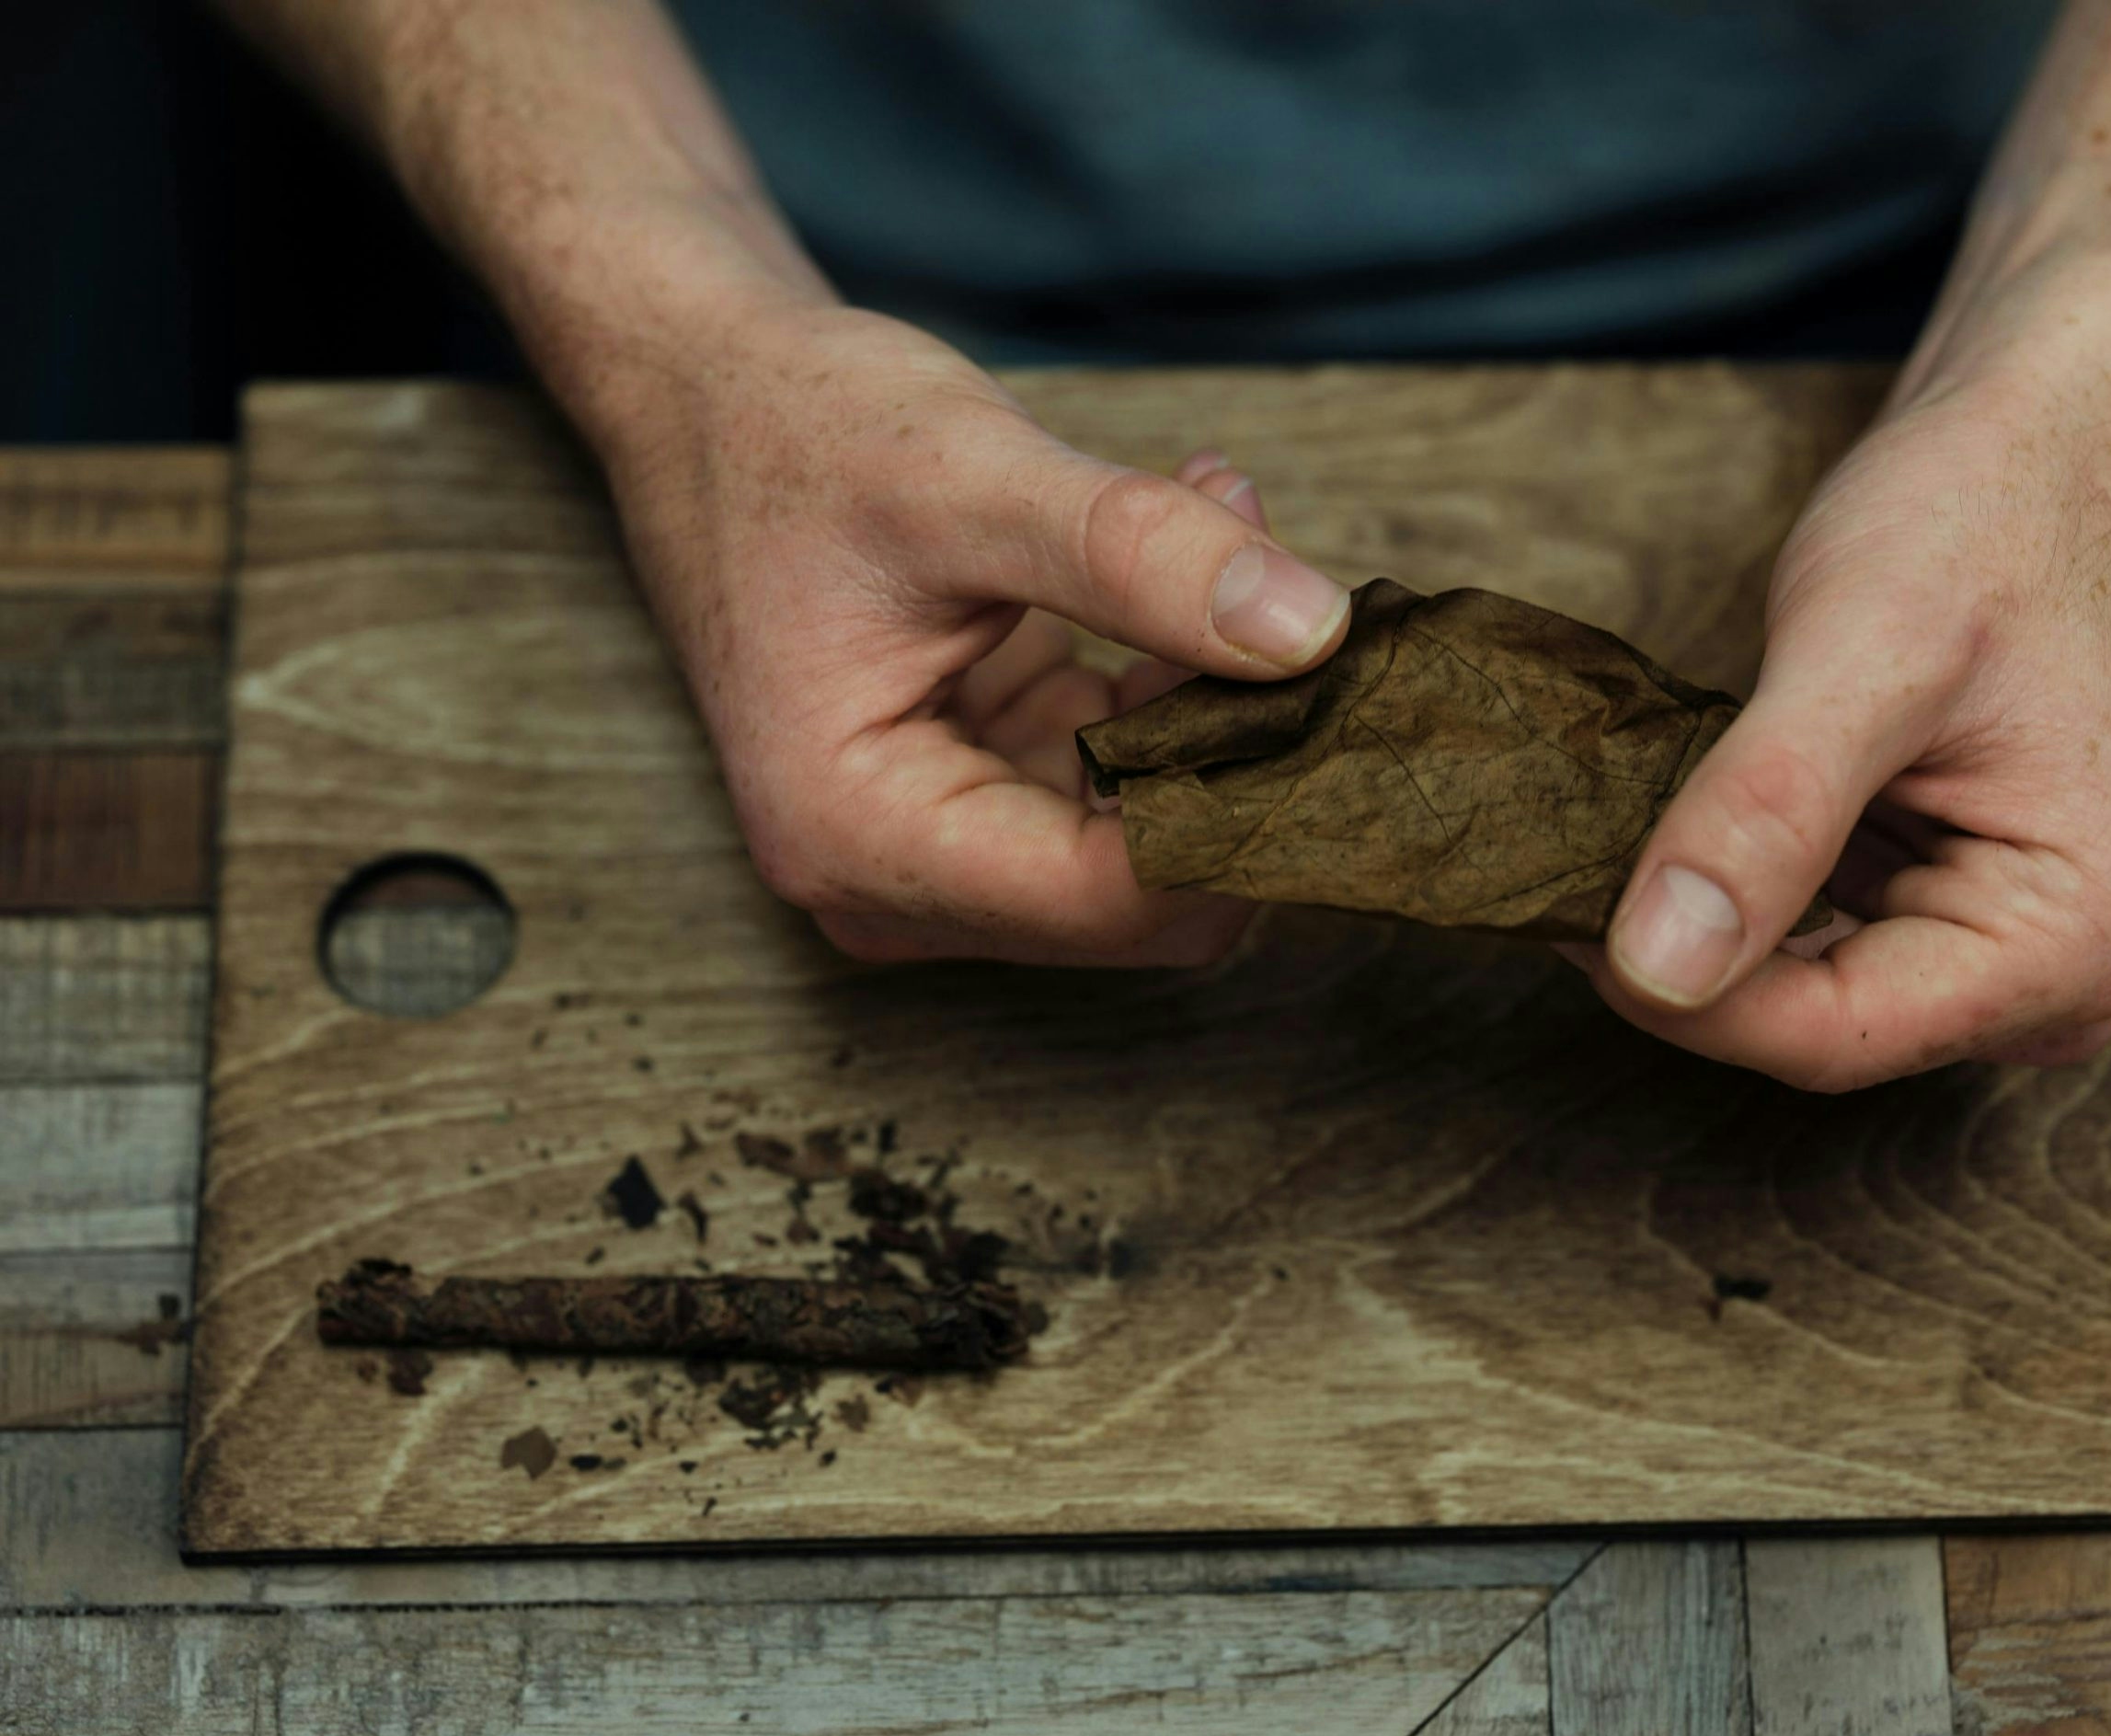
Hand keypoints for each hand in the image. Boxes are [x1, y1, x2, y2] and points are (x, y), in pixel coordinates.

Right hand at [588, 292, 1346, 964]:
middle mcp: (894, 878)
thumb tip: (1313, 634)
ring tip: (1226, 522)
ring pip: (1149, 841)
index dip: (1243, 811)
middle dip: (1238, 758)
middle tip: (1298, 593)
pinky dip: (1178, 683)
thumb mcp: (968, 479)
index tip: (1336, 689)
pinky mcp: (981, 791)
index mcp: (858, 836)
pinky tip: (1194, 552)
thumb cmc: (794, 432)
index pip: (1110, 901)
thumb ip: (1139, 557)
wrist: (709, 395)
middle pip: (1141, 896)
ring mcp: (939, 846)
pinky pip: (1123, 781)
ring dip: (1217, 704)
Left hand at [1581, 313, 2110, 1089]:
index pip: (1826, 1038)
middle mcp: (2059, 978)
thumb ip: (1763, 816)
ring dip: (1698, 924)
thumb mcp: (1862, 656)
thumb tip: (1657, 965)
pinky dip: (1730, 890)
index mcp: (2075, 944)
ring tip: (1612, 833)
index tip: (1560, 910)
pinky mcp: (1943, 906)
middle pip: (1810, 1028)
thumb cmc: (1984, 518)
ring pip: (1794, 991)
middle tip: (1567, 861)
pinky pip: (1807, 938)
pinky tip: (1672, 827)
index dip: (1675, 995)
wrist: (2040, 441)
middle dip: (1684, 957)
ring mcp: (2001, 948)